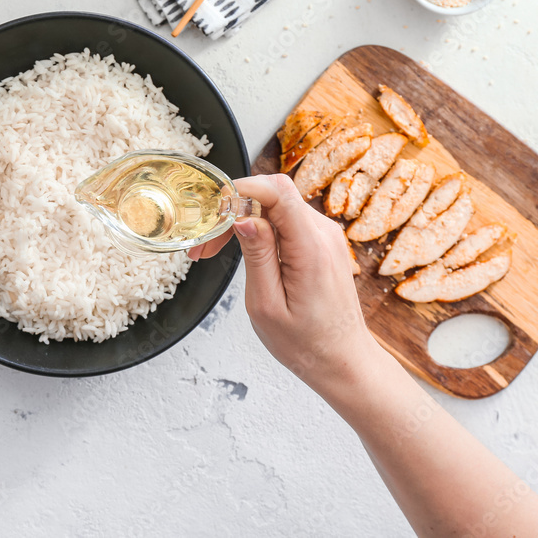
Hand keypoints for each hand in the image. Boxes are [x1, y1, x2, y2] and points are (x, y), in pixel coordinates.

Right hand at [190, 174, 379, 391]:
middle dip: (235, 208)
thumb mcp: (267, 304)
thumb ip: (257, 255)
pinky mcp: (321, 243)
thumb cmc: (306, 342)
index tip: (214, 209)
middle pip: (274, 195)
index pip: (278, 192)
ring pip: (277, 206)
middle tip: (206, 243)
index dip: (241, 190)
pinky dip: (259, 229)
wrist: (343, 359)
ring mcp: (325, 236)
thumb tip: (243, 217)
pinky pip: (286, 220)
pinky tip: (242, 252)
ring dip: (244, 220)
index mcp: (311, 249)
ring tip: (216, 251)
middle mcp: (323, 235)